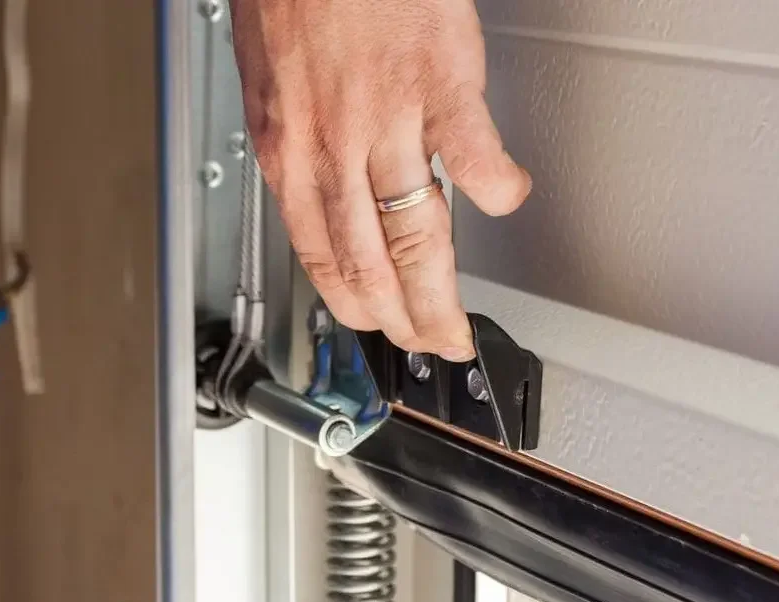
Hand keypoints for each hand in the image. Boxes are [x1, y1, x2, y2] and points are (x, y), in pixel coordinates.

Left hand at [229, 0, 530, 360]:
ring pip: (418, 233)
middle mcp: (332, 147)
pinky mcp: (440, 79)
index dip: (354, 306)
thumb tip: (322, 191)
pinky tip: (509, 200)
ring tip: (459, 324)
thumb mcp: (270, 81)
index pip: (321, 256)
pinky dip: (498, 186)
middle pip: (372, 263)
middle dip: (403, 321)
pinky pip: (476, 154)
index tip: (375, 329)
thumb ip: (297, 142)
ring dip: (442, 291)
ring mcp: (387, 118)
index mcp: (288, 150)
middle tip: (428, 345)